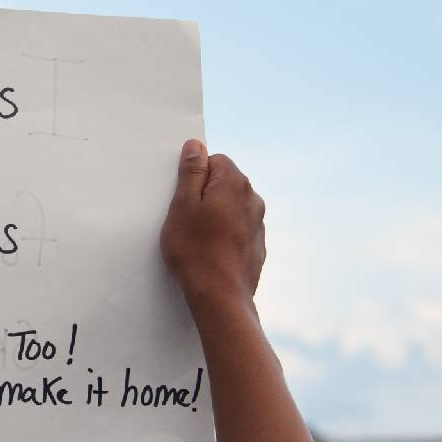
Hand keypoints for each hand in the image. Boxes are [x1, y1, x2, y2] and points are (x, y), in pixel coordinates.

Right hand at [161, 139, 265, 310]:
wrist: (220, 296)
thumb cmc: (195, 250)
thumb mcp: (183, 205)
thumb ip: (191, 172)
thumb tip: (196, 145)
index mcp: (234, 183)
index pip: (215, 161)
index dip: (195, 177)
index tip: (183, 198)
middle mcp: (253, 199)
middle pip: (225, 183)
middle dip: (206, 195)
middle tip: (186, 218)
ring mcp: (258, 223)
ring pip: (232, 207)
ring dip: (216, 215)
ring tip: (198, 238)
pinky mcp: (257, 245)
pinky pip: (238, 229)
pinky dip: (225, 234)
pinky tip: (211, 252)